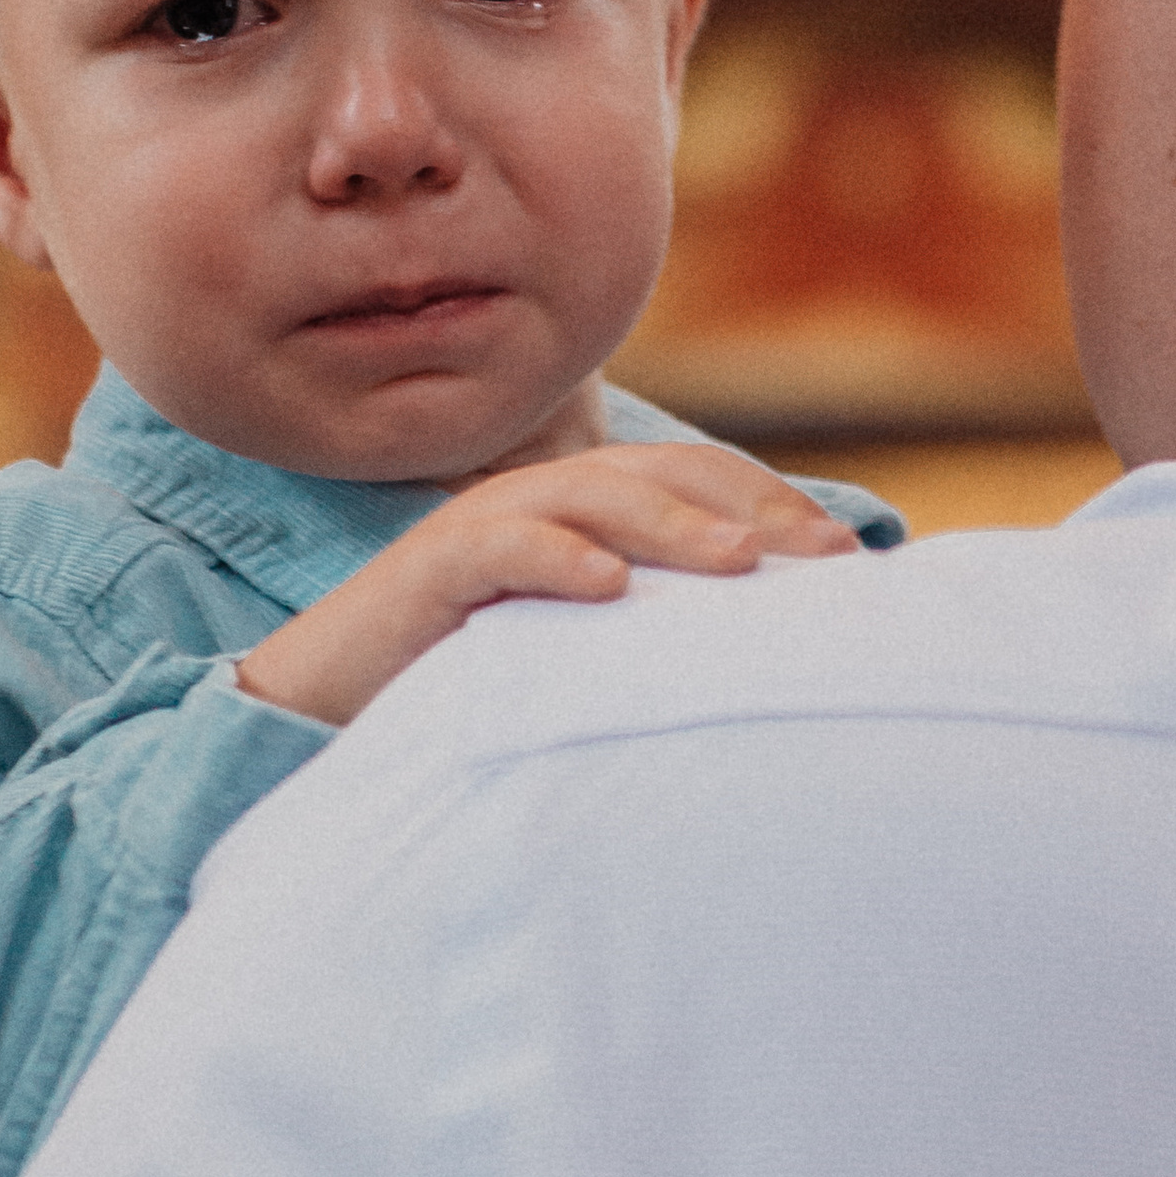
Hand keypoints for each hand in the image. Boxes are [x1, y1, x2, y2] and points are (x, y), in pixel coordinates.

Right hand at [235, 445, 860, 724]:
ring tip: (738, 566)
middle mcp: (544, 500)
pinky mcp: (431, 570)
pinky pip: (500, 549)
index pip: (698, 480)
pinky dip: (557, 559)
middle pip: (662, 475)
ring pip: (593, 497)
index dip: (773, 505)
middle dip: (749, 508)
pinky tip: (609, 589)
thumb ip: (653, 632)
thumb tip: (768, 658)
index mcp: (587, 509)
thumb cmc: (466, 680)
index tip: (848, 559)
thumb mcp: (581, 650)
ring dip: (671, 525)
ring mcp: (486, 525)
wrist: (327, 701)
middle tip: (822, 558)